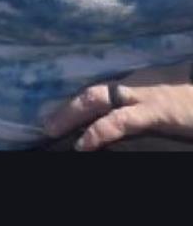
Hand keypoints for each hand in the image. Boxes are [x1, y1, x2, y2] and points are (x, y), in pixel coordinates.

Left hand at [42, 64, 192, 149]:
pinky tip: (83, 143)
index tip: (57, 114)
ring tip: (52, 130)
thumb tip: (118, 113)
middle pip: (91, 92)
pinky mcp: (154, 112)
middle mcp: (134, 85)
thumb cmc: (190, 93)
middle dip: (66, 108)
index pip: (98, 89)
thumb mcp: (161, 95)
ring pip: (97, 100)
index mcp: (135, 82)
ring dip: (71, 115)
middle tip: (46, 125)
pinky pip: (120, 121)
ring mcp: (142, 97)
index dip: (76, 101)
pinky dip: (98, 132)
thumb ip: (138, 101)